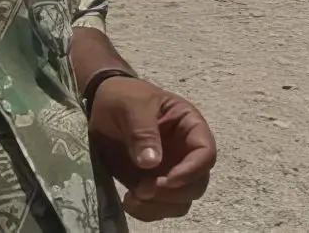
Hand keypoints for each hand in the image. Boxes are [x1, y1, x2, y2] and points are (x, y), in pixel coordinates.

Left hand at [87, 76, 216, 220]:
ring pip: (181, 202)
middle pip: (197, 184)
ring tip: (133, 197)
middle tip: (144, 188)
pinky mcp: (152, 184)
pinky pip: (160, 208)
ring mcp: (170, 171)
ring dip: (160, 206)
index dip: (192, 170)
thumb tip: (152, 163)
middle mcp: (185, 153)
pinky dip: (147, 211)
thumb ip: (143, 131)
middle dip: (173, 192)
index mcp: (189, 127)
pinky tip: (128, 201)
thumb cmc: (124, 97)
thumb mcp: (133, 105)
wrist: (103, 106)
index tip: (168, 179)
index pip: (205, 153)